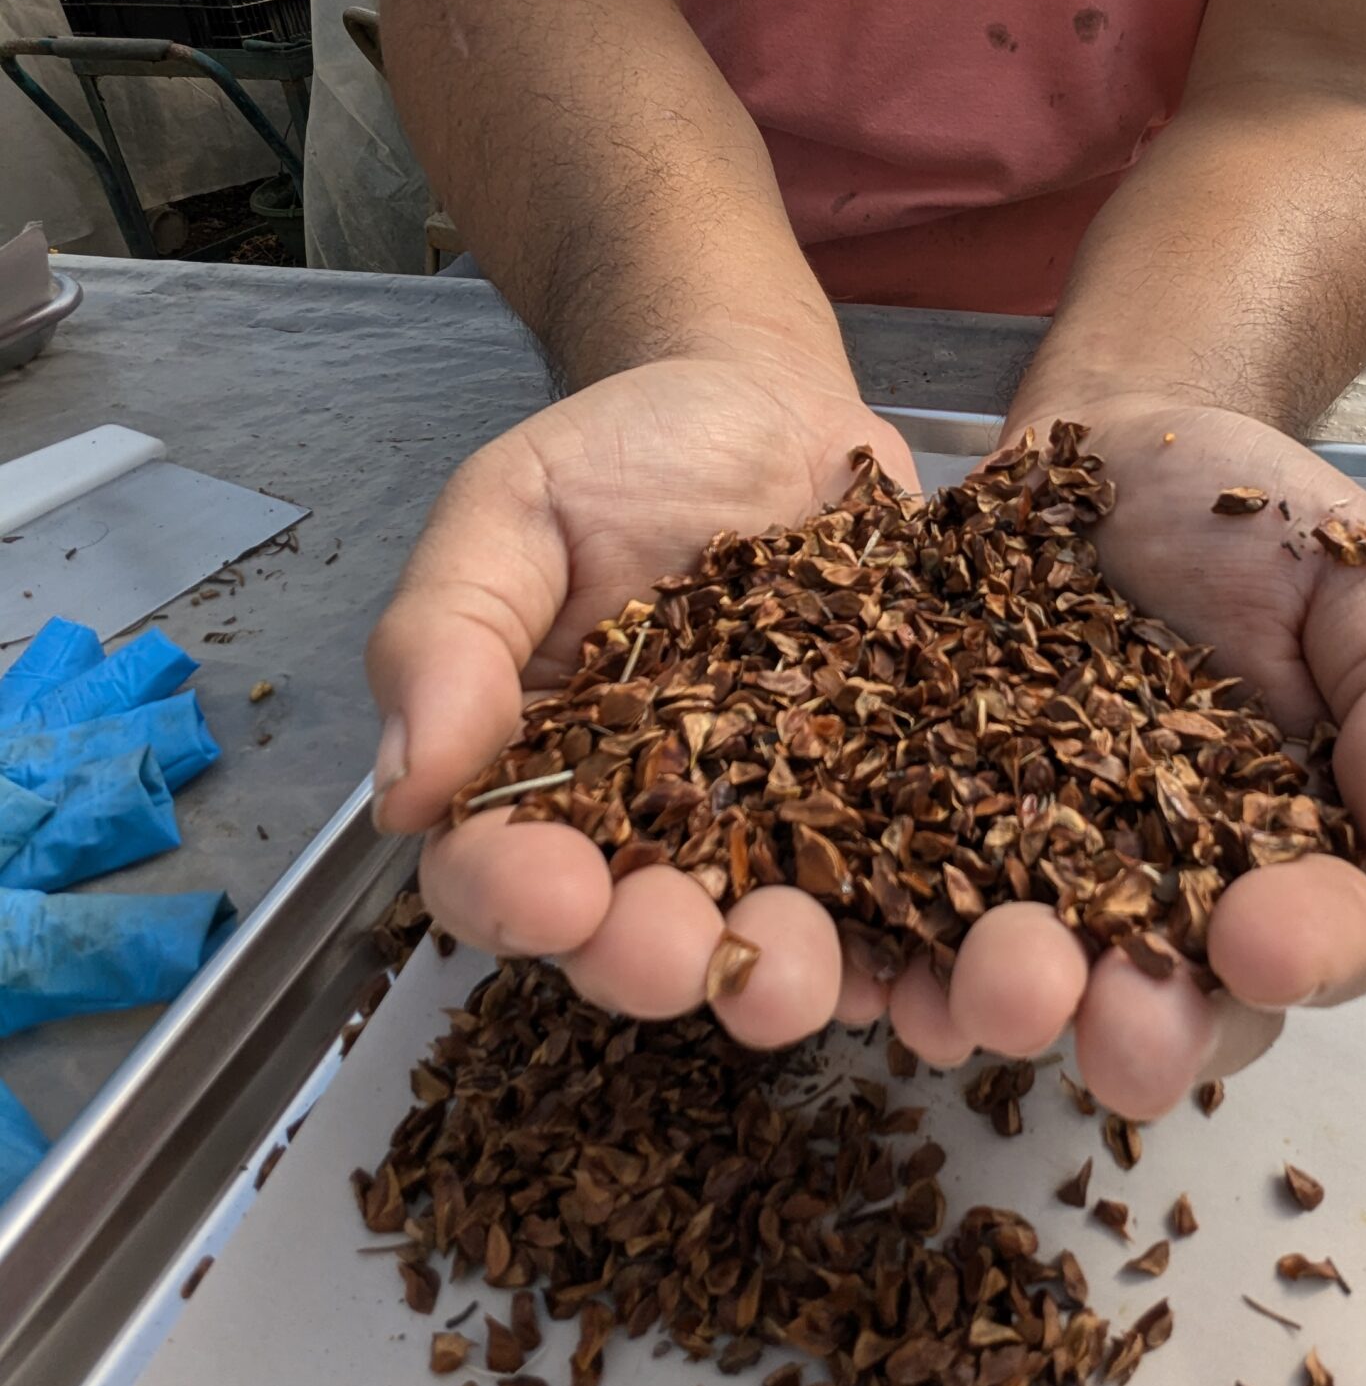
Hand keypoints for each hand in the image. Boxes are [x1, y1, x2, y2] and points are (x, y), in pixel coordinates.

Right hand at [372, 352, 924, 1038]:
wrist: (772, 404)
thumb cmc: (622, 455)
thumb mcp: (509, 510)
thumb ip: (447, 633)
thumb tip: (404, 787)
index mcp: (538, 782)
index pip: (496, 877)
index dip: (515, 902)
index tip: (553, 888)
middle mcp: (654, 837)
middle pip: (636, 939)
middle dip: (654, 960)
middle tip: (680, 947)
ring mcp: (778, 834)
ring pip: (775, 945)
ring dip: (789, 981)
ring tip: (809, 974)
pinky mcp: (888, 812)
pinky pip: (907, 899)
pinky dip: (924, 945)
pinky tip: (941, 958)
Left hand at [863, 400, 1365, 1118]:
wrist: (1104, 445)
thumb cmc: (1253, 515)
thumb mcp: (1362, 578)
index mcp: (1305, 851)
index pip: (1332, 937)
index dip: (1307, 955)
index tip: (1264, 943)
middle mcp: (1180, 897)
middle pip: (1183, 1006)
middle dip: (1151, 1030)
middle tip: (1120, 1032)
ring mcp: (1049, 879)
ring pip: (1042, 984)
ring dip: (1015, 1008)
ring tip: (994, 993)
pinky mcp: (934, 840)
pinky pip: (910, 923)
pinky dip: (894, 960)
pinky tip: (877, 974)